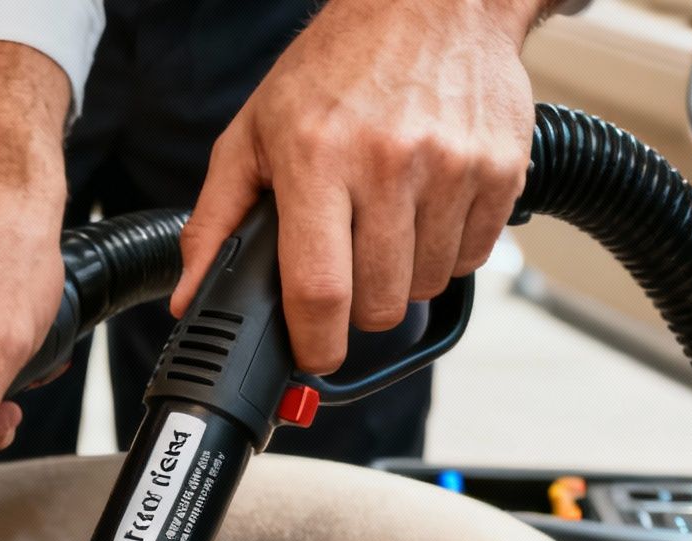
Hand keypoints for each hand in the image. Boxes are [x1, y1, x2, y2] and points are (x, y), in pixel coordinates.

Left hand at [171, 0, 547, 373]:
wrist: (434, 1)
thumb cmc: (337, 66)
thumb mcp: (255, 132)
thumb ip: (216, 219)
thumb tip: (189, 295)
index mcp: (318, 157)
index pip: (320, 289)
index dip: (315, 343)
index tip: (313, 354)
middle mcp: (389, 163)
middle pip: (379, 304)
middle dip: (358, 310)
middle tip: (347, 273)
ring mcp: (452, 168)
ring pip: (426, 287)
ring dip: (402, 279)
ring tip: (385, 226)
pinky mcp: (501, 171)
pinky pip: (471, 259)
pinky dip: (446, 253)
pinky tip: (425, 210)